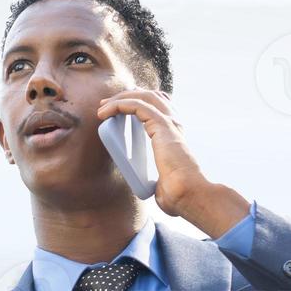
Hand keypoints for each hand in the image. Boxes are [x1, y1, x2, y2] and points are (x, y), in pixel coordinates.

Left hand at [96, 88, 250, 237]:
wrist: (187, 194)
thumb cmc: (177, 194)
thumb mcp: (160, 182)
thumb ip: (154, 179)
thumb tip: (150, 186)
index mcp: (174, 135)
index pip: (159, 107)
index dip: (138, 102)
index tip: (118, 108)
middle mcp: (174, 124)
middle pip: (151, 96)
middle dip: (126, 96)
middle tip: (105, 104)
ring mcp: (170, 123)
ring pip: (143, 96)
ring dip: (120, 98)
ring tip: (102, 106)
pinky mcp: (162, 125)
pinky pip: (137, 105)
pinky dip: (119, 105)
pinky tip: (105, 112)